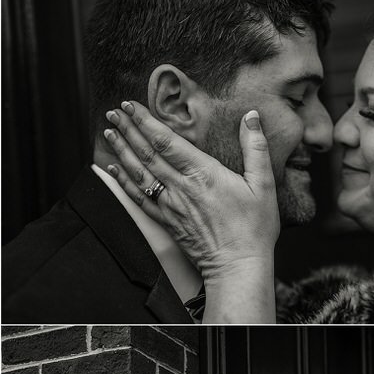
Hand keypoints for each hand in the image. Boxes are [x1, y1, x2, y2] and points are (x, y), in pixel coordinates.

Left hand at [103, 101, 279, 280]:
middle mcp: (181, 188)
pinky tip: (115, 170)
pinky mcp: (168, 223)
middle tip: (114, 113)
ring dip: (122, 152)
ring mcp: (171, 207)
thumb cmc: (253, 230)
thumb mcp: (263, 186)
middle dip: (128, 130)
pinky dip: (124, 183)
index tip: (131, 106)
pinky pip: (140, 200)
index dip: (145, 121)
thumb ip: (256, 148)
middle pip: (147, 154)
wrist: (237, 268)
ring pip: (139, 174)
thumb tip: (251, 117)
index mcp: (202, 174)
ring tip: (110, 134)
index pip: (166, 141)